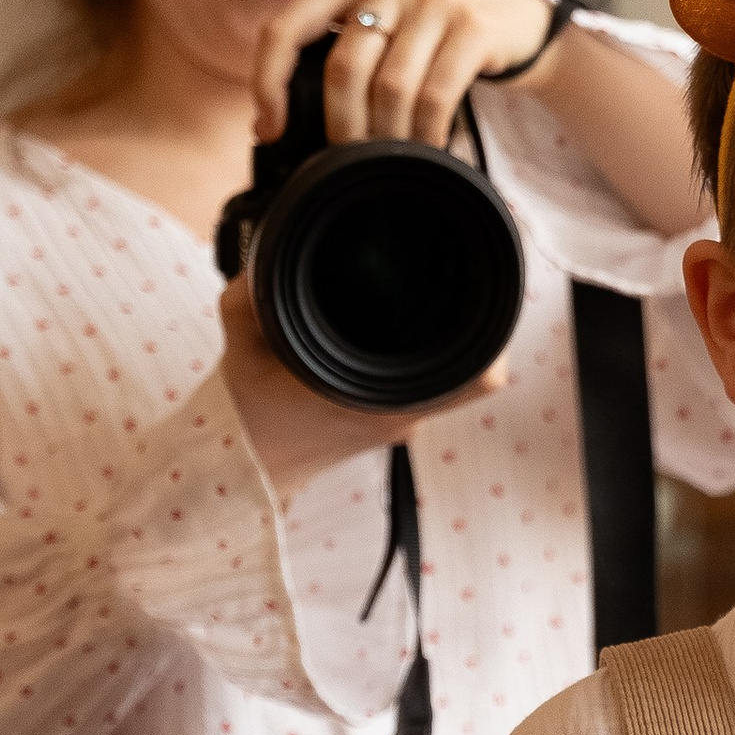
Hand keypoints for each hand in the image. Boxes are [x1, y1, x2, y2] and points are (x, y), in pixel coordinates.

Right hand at [218, 271, 505, 497]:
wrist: (251, 469)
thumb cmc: (250, 420)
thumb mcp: (239, 354)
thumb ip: (245, 304)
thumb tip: (258, 265)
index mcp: (379, 402)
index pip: (476, 379)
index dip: (495, 339)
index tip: (488, 296)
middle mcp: (402, 413)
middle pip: (478, 369)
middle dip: (477, 319)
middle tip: (469, 275)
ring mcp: (402, 417)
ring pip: (457, 374)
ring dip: (455, 335)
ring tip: (441, 289)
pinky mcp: (393, 415)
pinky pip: (431, 379)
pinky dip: (430, 348)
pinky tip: (412, 318)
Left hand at [250, 0, 556, 153]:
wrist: (522, 22)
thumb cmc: (438, 34)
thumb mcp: (385, 23)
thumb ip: (342, 49)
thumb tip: (277, 120)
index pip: (285, 29)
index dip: (269, 85)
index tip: (271, 130)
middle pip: (343, 68)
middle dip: (342, 125)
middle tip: (348, 158)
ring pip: (391, 87)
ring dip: (389, 136)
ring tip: (392, 158)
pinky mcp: (474, 24)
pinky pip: (436, 95)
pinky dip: (427, 133)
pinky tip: (429, 147)